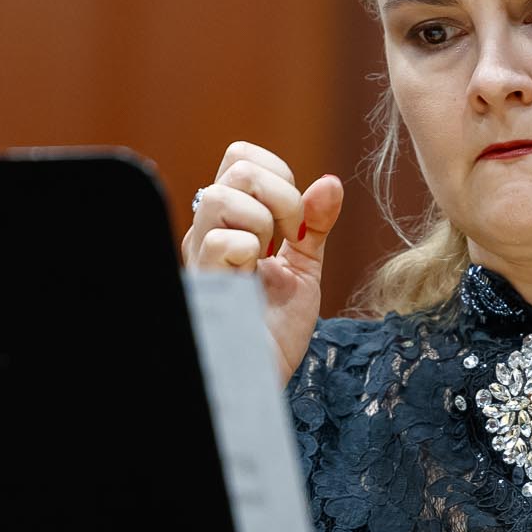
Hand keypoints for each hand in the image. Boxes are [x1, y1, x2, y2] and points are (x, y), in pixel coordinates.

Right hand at [181, 142, 343, 386]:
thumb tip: (331, 182)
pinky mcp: (202, 279)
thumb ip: (315, 225)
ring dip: (262, 222)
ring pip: (221, 195)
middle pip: (238, 166)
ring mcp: (200, 252)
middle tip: (290, 237)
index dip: (278, 173)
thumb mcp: (304, 269)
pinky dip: (250, 253)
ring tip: (266, 258)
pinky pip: (222, 240)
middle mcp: (208, 229)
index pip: (241, 156)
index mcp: (230, 220)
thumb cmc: (273, 328)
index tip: (295, 218)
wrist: (262, 375)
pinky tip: (251, 279)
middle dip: (282, 196)